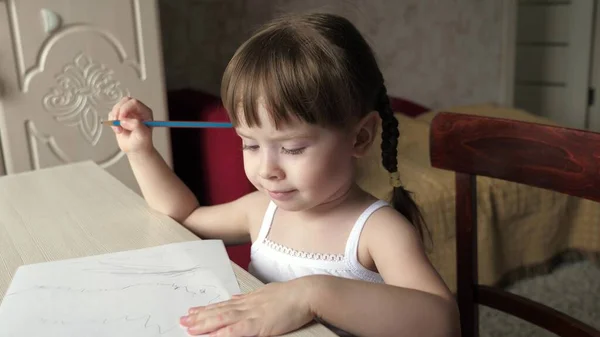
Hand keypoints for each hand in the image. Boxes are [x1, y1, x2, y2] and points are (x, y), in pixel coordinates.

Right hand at [108, 96, 153, 154]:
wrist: (135, 149)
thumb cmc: (142, 142)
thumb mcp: (142, 135)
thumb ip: (136, 125)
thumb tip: (124, 120)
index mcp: (145, 112)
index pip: (134, 102)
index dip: (125, 109)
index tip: (121, 120)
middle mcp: (137, 110)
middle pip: (124, 101)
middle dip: (118, 112)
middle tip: (119, 124)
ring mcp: (128, 113)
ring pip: (117, 107)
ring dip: (114, 118)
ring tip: (119, 130)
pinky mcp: (120, 117)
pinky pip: (112, 114)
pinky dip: (112, 122)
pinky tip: (117, 130)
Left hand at [180, 278, 314, 335]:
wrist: (306, 293)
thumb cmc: (291, 295)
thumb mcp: (267, 292)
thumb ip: (251, 297)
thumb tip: (237, 298)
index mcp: (249, 300)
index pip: (223, 305)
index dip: (206, 309)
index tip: (192, 311)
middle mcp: (247, 306)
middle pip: (218, 312)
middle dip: (199, 317)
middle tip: (181, 320)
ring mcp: (252, 314)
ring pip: (223, 320)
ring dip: (204, 324)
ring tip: (188, 327)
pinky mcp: (259, 325)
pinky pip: (237, 331)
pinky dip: (223, 333)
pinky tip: (212, 336)